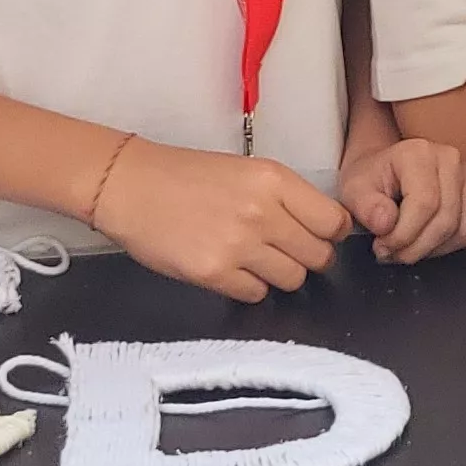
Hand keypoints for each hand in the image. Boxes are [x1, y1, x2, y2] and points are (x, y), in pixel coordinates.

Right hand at [89, 138, 352, 302]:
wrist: (131, 186)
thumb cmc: (186, 177)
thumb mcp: (246, 172)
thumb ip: (285, 198)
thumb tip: (323, 230)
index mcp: (275, 180)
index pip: (334, 222)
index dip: (331, 235)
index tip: (321, 237)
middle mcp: (263, 212)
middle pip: (319, 256)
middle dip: (308, 258)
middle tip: (284, 252)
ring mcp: (239, 245)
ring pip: (292, 280)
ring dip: (278, 274)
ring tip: (254, 260)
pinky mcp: (214, 273)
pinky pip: (256, 293)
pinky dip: (249, 286)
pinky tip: (231, 269)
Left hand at [340, 137, 465, 263]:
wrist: (387, 169)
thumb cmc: (372, 178)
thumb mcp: (354, 190)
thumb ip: (366, 207)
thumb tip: (386, 224)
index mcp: (419, 154)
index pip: (424, 204)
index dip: (403, 236)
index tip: (383, 247)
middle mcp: (451, 160)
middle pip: (446, 221)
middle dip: (416, 248)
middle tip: (393, 253)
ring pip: (463, 231)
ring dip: (434, 250)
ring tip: (409, 248)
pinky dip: (454, 246)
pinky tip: (431, 243)